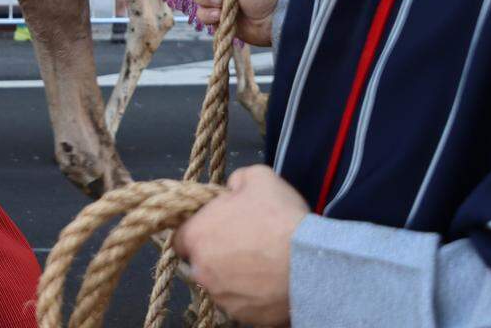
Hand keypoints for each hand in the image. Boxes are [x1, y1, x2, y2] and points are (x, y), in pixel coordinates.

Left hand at [173, 165, 308, 325]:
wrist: (310, 263)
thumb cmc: (278, 217)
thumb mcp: (257, 177)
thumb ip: (235, 181)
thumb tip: (231, 189)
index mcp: (196, 236)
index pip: (180, 237)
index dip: (198, 230)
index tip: (217, 227)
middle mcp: (201, 271)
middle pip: (201, 262)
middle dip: (216, 253)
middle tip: (244, 243)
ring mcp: (222, 299)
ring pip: (221, 285)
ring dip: (234, 276)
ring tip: (262, 263)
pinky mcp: (245, 318)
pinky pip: (243, 303)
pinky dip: (253, 295)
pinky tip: (271, 282)